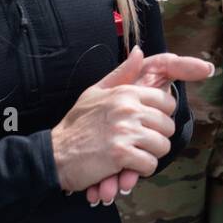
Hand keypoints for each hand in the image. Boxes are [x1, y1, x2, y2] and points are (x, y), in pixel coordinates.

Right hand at [51, 45, 208, 194]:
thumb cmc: (76, 125)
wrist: (54, 154)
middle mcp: (128, 109)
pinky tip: (128, 168)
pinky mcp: (121, 154)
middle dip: (158, 138)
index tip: (150, 125)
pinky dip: (141, 170)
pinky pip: (150, 164)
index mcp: (125, 93)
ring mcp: (125, 131)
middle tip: (141, 144)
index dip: (162, 116)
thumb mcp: (95, 92)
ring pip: (162, 146)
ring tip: (135, 155)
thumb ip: (121, 74)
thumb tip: (139, 52)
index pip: (167, 102)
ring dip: (151, 155)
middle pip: (168, 126)